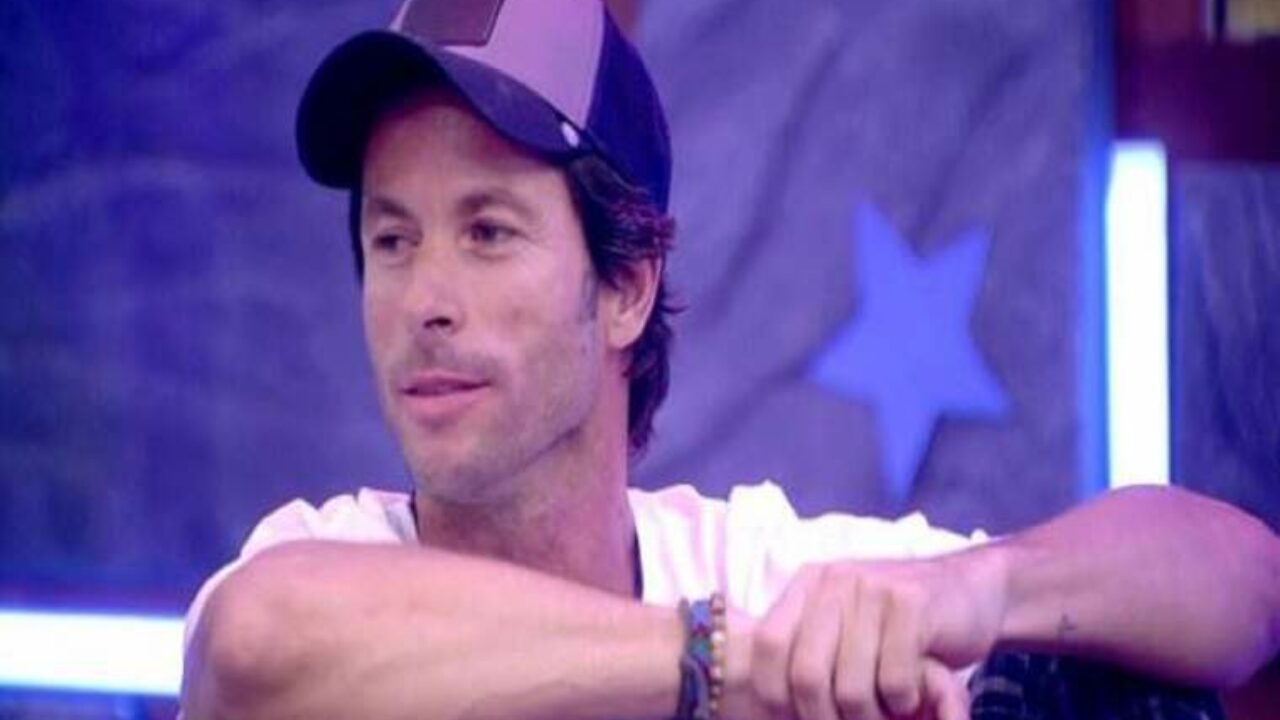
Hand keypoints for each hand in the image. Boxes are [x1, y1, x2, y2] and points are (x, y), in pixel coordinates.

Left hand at [732, 550, 1007, 718]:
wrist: (974, 590)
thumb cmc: (901, 624)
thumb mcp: (848, 623)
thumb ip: (812, 647)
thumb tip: (768, 702)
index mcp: (810, 585)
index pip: (768, 645)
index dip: (775, 692)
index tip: (795, 715)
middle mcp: (835, 581)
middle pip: (807, 674)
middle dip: (825, 717)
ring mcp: (873, 590)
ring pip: (852, 688)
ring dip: (870, 717)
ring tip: (886, 712)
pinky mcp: (913, 605)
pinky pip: (894, 682)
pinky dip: (903, 702)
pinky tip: (912, 694)